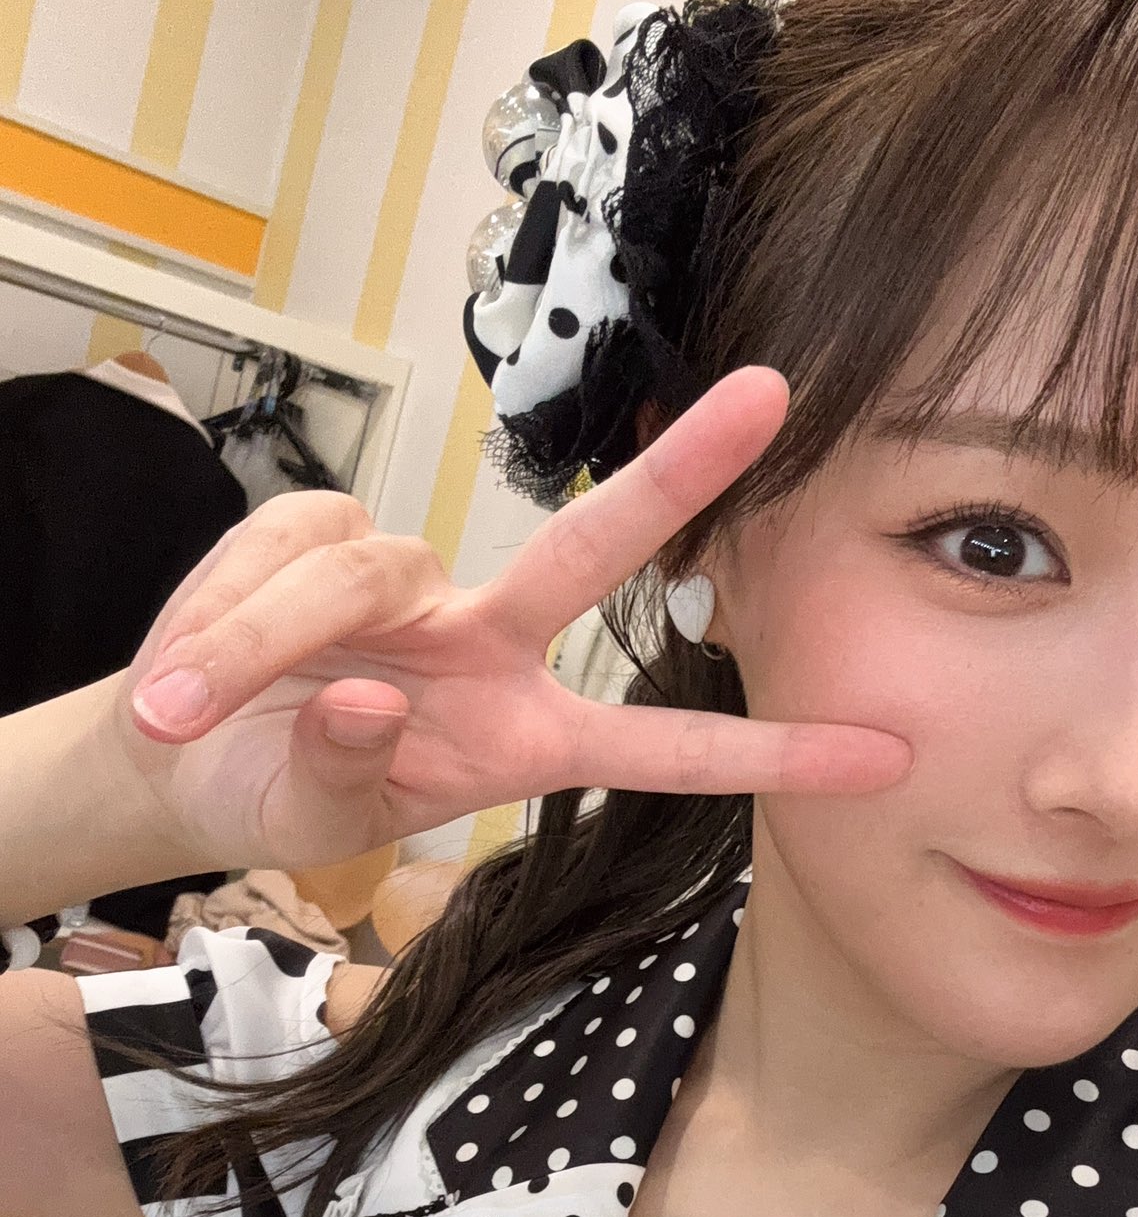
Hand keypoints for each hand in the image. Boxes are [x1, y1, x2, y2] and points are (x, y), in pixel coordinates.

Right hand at [117, 367, 909, 872]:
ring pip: (359, 572)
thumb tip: (380, 697)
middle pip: (589, 550)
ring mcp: (412, 586)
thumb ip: (352, 775)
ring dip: (258, 640)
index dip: (769, 754)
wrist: (177, 761)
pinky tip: (183, 667)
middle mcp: (489, 647)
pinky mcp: (325, 532)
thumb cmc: (275, 798)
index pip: (661, 751)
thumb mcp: (316, 825)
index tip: (882, 755)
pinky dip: (223, 613)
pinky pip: (287, 553)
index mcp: (523, 741)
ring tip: (176, 708)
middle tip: (774, 391)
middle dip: (677, 475)